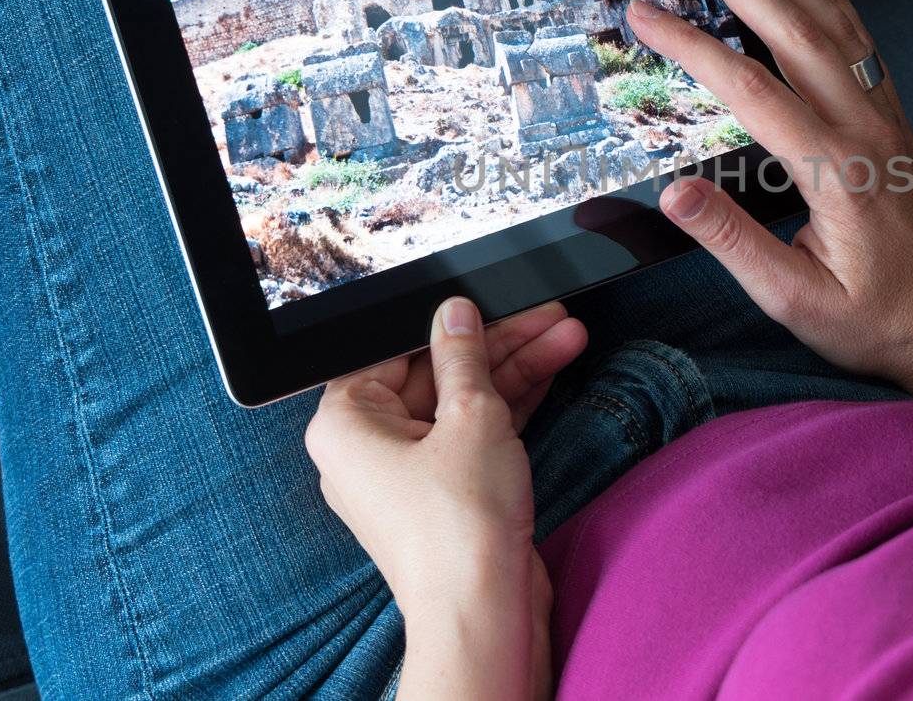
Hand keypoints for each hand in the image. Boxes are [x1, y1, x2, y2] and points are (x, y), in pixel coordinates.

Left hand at [305, 299, 585, 699]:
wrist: (483, 612)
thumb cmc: (458, 529)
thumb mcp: (470, 417)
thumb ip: (464, 357)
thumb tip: (455, 314)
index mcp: (346, 424)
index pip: (393, 349)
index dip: (447, 322)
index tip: (488, 300)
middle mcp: (367, 449)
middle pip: (434, 374)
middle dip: (498, 344)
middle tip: (545, 314)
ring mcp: (408, 474)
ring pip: (461, 403)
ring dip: (515, 370)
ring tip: (566, 334)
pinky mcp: (445, 494)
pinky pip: (471, 435)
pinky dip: (509, 409)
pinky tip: (549, 371)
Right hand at [629, 0, 912, 452]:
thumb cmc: (882, 320)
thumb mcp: (796, 301)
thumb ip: (733, 243)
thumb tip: (675, 193)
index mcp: (833, 168)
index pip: (747, 87)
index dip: (689, 44)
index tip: (644, 13)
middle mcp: (863, 128)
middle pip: (792, 32)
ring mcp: (884, 118)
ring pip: (830, 26)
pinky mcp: (894, 122)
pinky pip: (864, 42)